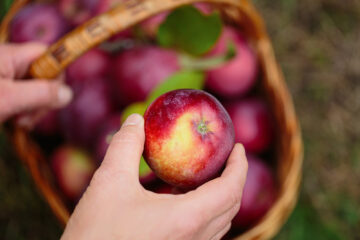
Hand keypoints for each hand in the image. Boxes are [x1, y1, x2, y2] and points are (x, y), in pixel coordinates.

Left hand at [0, 43, 72, 123]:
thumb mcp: (8, 98)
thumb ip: (40, 94)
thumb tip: (68, 94)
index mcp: (9, 55)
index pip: (47, 54)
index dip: (57, 73)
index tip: (52, 96)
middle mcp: (7, 63)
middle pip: (42, 74)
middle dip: (43, 97)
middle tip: (28, 117)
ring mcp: (2, 77)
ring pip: (31, 89)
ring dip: (31, 108)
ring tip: (17, 122)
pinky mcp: (0, 91)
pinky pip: (19, 97)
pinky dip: (21, 110)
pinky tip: (13, 122)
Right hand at [61, 114, 247, 239]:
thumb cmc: (96, 234)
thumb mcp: (109, 182)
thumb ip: (126, 146)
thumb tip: (136, 120)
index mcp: (187, 218)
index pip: (230, 189)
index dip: (239, 166)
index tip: (239, 147)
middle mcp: (195, 239)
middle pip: (230, 206)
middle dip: (233, 178)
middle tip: (224, 156)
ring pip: (220, 223)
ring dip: (221, 196)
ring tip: (207, 174)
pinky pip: (205, 233)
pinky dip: (206, 211)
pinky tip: (183, 200)